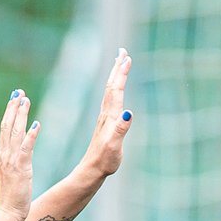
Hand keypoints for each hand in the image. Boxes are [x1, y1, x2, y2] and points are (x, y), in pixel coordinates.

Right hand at [0, 88, 40, 220]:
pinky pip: (26, 148)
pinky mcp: (21, 168)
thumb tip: (15, 156)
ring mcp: (11, 161)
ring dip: (21, 114)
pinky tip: (37, 124)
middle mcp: (4, 155)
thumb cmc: (10, 199)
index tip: (14, 98)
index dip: (9, 112)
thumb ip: (12, 164)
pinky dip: (31, 135)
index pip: (4, 129)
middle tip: (19, 91)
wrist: (6, 214)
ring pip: (15, 132)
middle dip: (13, 107)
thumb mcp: (10, 176)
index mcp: (2, 156)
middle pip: (7, 125)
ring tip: (26, 99)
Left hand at [80, 49, 134, 177]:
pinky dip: (115, 88)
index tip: (126, 57)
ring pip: (110, 91)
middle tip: (123, 51)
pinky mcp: (106, 123)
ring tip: (119, 63)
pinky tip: (116, 89)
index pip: (116, 90)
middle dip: (118, 68)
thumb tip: (128, 112)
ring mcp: (106, 118)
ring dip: (115, 75)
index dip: (121, 73)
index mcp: (110, 116)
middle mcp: (107, 114)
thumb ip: (121, 129)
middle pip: (112, 85)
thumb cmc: (105, 160)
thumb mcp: (115, 146)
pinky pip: (111, 99)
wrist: (92, 169)